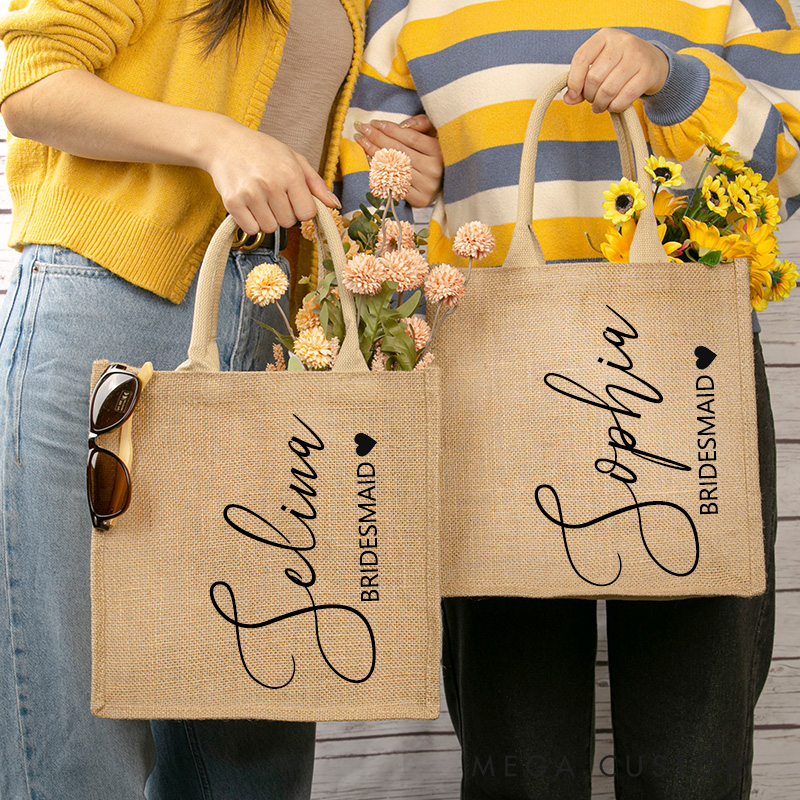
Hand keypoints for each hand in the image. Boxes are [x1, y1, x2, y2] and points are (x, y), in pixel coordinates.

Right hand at [202, 120, 340, 234]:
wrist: (224, 143)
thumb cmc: (263, 151)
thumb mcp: (294, 159)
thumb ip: (316, 184)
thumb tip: (336, 205)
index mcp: (290, 172)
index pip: (307, 213)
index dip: (301, 209)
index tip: (292, 199)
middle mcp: (271, 183)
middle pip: (289, 222)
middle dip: (284, 213)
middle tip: (273, 195)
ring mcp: (250, 193)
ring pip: (270, 228)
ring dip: (268, 218)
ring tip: (261, 199)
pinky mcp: (232, 202)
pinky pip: (252, 229)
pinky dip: (252, 222)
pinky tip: (249, 205)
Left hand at [353, 115, 442, 206]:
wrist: (444, 184)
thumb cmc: (434, 156)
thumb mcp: (434, 135)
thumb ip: (423, 124)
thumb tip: (404, 124)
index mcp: (438, 152)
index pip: (410, 137)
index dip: (390, 129)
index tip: (374, 122)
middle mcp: (433, 169)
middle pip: (399, 151)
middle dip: (377, 137)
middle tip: (362, 128)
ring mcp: (426, 186)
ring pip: (394, 167)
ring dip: (374, 152)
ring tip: (361, 141)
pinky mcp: (419, 199)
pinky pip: (393, 183)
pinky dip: (379, 171)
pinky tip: (369, 160)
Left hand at [565, 29, 668, 113]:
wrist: (654, 62)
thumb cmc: (619, 65)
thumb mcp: (599, 65)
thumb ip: (581, 81)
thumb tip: (568, 99)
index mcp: (604, 36)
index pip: (581, 58)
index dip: (573, 81)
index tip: (572, 96)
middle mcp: (621, 42)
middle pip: (594, 78)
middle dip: (589, 96)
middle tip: (592, 100)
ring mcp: (637, 56)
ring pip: (608, 90)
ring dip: (600, 104)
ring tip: (600, 106)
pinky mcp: (648, 73)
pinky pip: (624, 98)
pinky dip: (615, 107)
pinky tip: (613, 106)